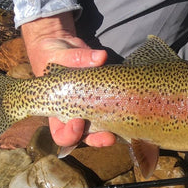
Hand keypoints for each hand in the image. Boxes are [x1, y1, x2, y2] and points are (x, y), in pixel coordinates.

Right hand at [21, 12, 116, 147]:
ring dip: (110, 134)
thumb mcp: (60, 53)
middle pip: (84, 138)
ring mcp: (91, 110)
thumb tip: (101, 57)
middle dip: (96, 139)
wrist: (65, 48)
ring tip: (119, 133)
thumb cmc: (55, 54)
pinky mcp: (105, 102)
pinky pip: (113, 114)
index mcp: (57, 109)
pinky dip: (122, 118)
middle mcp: (74, 114)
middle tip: (107, 136)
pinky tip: (132, 115)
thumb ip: (78, 57)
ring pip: (100, 130)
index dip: (69, 133)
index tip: (78, 121)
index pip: (60, 133)